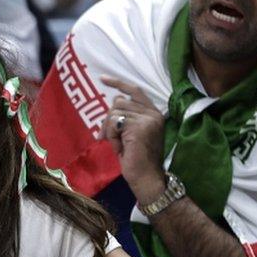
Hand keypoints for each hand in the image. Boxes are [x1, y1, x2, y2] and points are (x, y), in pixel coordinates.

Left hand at [99, 75, 167, 204]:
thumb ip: (126, 116)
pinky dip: (111, 136)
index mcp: (153, 113)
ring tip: (117, 145)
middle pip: (119, 102)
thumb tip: (115, 99)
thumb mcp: (130, 134)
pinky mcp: (139, 127)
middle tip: (107, 138)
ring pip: (114, 113)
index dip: (118, 83)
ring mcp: (147, 119)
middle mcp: (153, 113)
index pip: (135, 90)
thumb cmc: (137, 159)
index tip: (103, 78)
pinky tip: (119, 147)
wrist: (146, 178)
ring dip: (110, 130)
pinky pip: (114, 123)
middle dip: (108, 120)